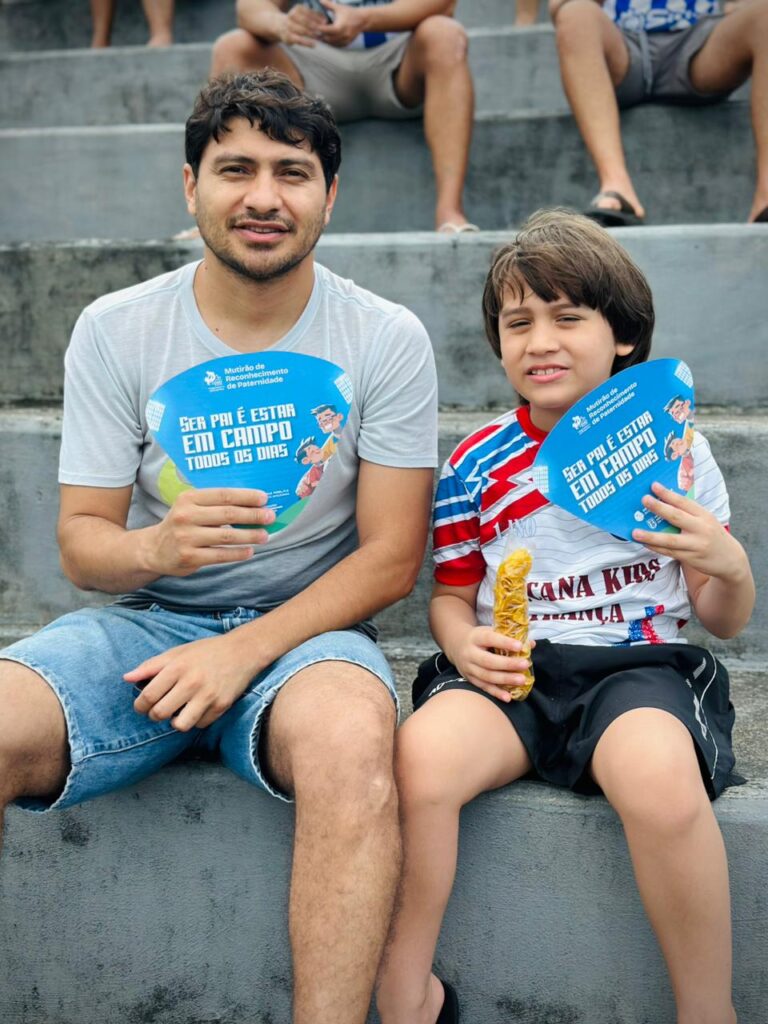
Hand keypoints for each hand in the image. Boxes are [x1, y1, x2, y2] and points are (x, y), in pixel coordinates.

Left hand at [125, 634, 259, 730]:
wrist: (242, 651)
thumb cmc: (206, 651)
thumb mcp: (177, 652)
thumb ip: (150, 666)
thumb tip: (126, 678)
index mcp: (177, 667)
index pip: (148, 696)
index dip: (139, 705)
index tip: (141, 706)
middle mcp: (192, 682)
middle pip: (160, 713)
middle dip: (154, 715)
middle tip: (158, 710)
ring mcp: (208, 696)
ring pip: (180, 725)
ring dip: (174, 722)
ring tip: (177, 712)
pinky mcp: (222, 706)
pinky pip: (200, 724)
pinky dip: (195, 720)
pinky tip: (197, 708)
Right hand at [141, 487, 274, 576]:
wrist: (154, 549)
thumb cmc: (182, 524)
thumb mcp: (191, 507)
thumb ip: (215, 504)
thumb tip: (252, 503)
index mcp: (188, 498)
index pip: (223, 494)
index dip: (246, 496)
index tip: (264, 498)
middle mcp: (186, 516)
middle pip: (228, 514)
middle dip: (253, 515)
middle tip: (271, 517)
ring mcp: (187, 537)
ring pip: (227, 536)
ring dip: (250, 536)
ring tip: (265, 536)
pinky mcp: (189, 557)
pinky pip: (220, 555)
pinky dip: (237, 553)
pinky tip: (250, 551)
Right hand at [279, 4, 325, 45]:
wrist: (278, 25)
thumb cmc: (296, 20)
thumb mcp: (302, 13)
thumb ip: (313, 15)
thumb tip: (325, 20)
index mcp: (297, 9)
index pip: (308, 12)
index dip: (317, 17)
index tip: (325, 21)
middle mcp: (291, 16)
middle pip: (305, 21)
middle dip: (315, 25)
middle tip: (323, 30)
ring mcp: (289, 27)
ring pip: (302, 30)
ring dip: (312, 34)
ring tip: (319, 36)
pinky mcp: (288, 37)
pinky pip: (298, 40)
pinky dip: (307, 43)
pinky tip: (314, 45)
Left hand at [318, 0, 367, 45]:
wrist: (362, 20)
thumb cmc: (350, 13)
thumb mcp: (339, 8)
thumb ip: (328, 5)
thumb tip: (320, 0)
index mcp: (340, 26)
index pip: (326, 30)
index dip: (319, 29)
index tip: (314, 26)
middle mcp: (343, 35)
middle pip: (327, 38)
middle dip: (321, 35)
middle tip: (315, 33)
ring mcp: (345, 40)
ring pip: (332, 43)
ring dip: (326, 40)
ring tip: (320, 36)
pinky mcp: (347, 43)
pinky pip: (337, 45)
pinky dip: (332, 43)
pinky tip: (328, 39)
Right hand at [453, 626, 533, 702]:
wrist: (457, 645)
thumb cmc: (480, 638)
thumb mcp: (490, 631)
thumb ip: (509, 637)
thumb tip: (531, 644)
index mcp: (476, 637)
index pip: (490, 638)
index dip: (504, 642)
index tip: (520, 646)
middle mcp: (470, 653)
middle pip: (488, 661)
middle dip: (508, 664)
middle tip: (525, 664)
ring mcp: (468, 668)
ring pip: (486, 676)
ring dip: (505, 679)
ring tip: (522, 680)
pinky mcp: (470, 679)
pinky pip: (484, 687)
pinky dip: (496, 693)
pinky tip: (508, 697)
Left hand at [631, 481, 744, 581]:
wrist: (730, 559)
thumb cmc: (711, 535)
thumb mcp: (705, 520)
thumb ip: (688, 513)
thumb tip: (662, 502)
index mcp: (704, 515)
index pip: (684, 502)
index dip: (668, 494)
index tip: (653, 486)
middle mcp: (701, 529)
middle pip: (676, 517)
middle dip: (659, 508)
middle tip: (644, 500)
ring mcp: (696, 545)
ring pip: (670, 540)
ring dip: (651, 536)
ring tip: (635, 532)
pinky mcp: (690, 558)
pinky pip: (669, 552)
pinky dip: (655, 547)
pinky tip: (644, 542)